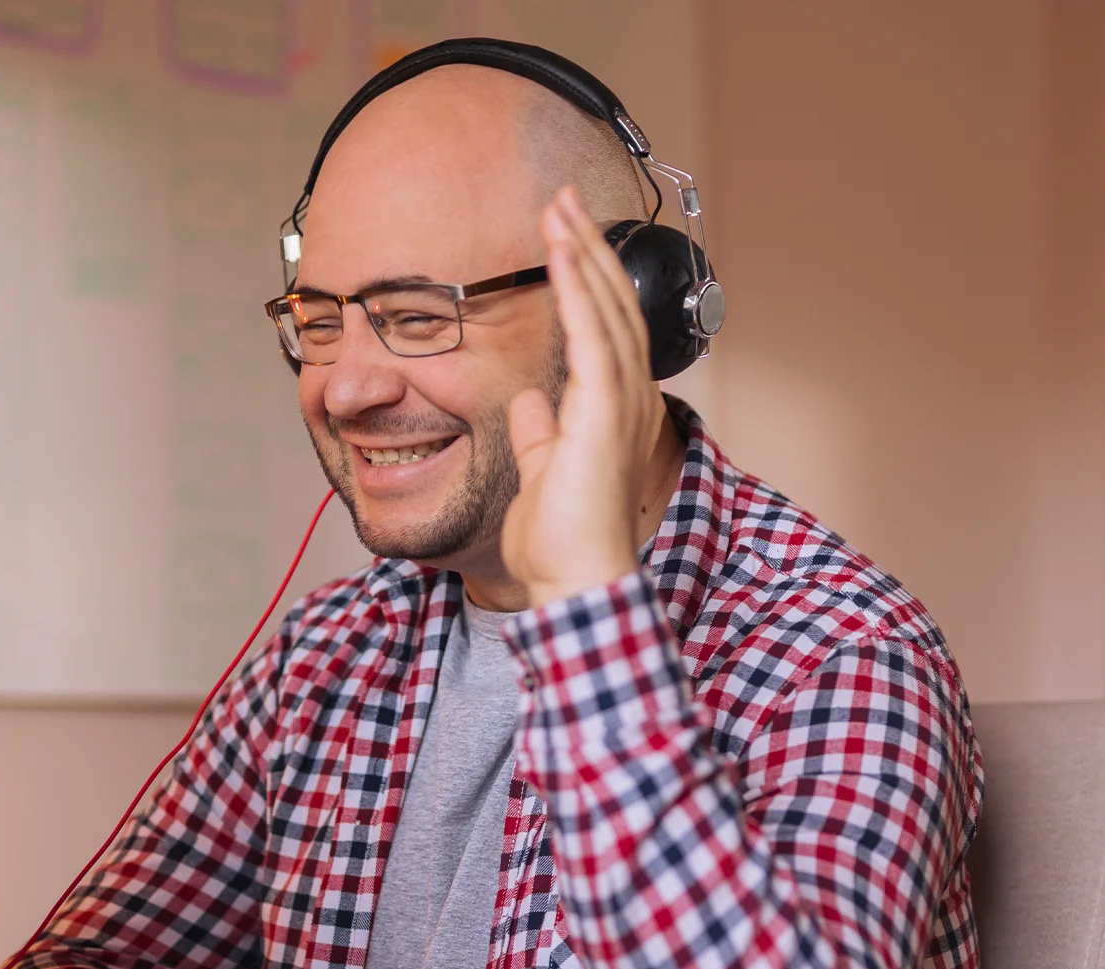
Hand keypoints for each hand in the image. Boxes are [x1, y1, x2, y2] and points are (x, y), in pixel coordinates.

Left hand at [502, 185, 663, 606]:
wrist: (575, 579)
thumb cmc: (562, 540)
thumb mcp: (540, 473)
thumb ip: (540, 434)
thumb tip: (530, 402)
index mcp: (614, 409)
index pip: (604, 327)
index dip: (587, 278)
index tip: (564, 237)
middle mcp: (628, 398)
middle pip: (612, 304)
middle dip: (588, 247)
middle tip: (564, 199)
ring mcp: (621, 402)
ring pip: (606, 308)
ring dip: (582, 253)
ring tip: (560, 207)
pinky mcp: (603, 410)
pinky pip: (591, 334)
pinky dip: (576, 288)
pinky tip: (561, 251)